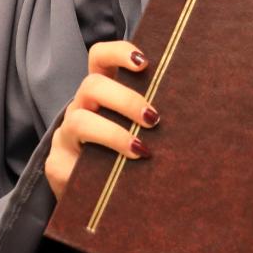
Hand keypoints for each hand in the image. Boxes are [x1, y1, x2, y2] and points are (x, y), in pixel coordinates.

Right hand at [43, 40, 158, 200]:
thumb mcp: (138, 130)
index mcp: (100, 93)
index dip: (119, 53)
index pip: (100, 58)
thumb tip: (196, 112)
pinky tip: (117, 177)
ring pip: (80, 121)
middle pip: (92, 86)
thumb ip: (150, 117)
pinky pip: (71, 163)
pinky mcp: (56, 165)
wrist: (93, 199)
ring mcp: (65, 135)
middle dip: (125, 99)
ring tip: (141, 149)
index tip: (144, 63)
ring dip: (114, 133)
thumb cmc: (125, 155)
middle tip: (153, 118)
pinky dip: (98, 166)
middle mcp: (80, 108)